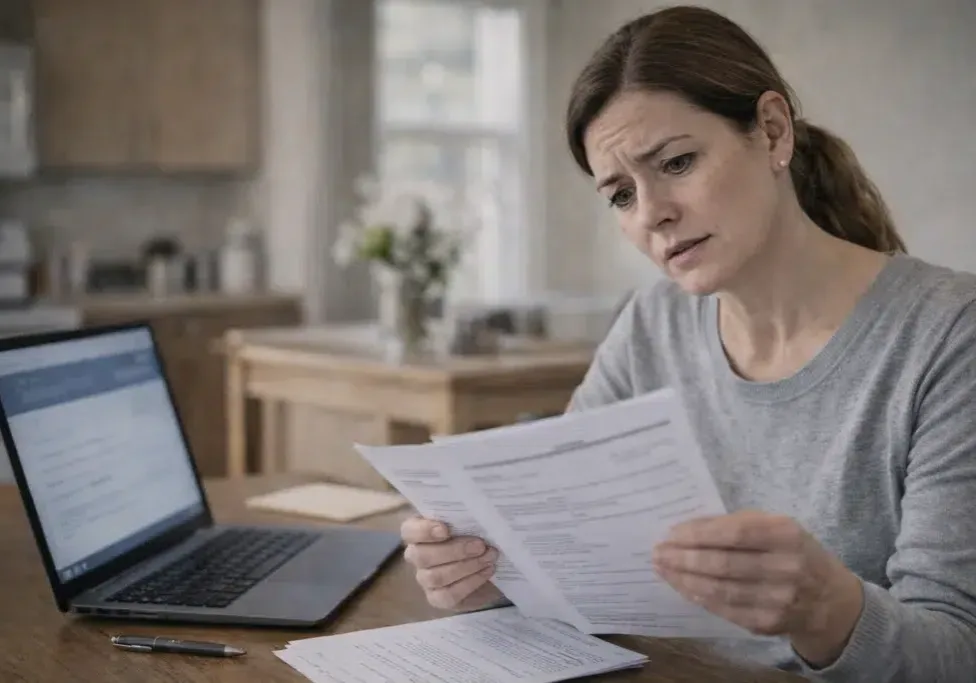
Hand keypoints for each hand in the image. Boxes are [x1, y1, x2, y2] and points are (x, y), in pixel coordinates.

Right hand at [400, 516, 501, 610]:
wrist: (490, 563)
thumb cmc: (476, 535)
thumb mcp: (471, 522)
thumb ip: (466, 515)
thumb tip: (475, 505)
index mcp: (419, 531)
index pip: (409, 531)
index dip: (424, 531)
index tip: (446, 529)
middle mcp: (417, 555)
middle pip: (422, 556)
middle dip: (454, 551)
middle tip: (481, 545)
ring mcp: (425, 579)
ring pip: (436, 576)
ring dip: (467, 566)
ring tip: (489, 557)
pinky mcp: (437, 598)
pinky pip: (448, 595)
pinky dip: (471, 582)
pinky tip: (487, 571)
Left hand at [652, 510, 863, 666]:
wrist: (828, 597)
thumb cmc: (791, 551)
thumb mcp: (774, 526)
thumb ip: (735, 524)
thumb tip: (686, 528)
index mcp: (786, 534)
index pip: (733, 533)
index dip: (698, 534)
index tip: (671, 533)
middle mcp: (785, 567)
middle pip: (723, 564)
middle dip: (683, 558)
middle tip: (658, 552)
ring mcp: (778, 599)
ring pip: (719, 590)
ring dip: (684, 579)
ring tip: (663, 568)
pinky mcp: (767, 622)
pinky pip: (724, 609)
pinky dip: (698, 596)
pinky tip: (682, 586)